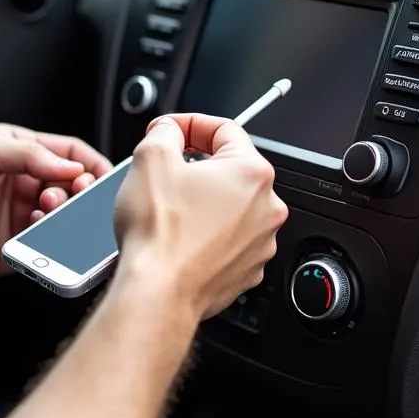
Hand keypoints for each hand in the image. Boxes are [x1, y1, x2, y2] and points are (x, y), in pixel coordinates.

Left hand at [0, 124, 112, 281]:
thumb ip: (29, 154)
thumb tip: (71, 166)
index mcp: (19, 152)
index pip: (69, 153)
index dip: (90, 163)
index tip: (104, 175)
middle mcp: (24, 183)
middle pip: (73, 187)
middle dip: (81, 191)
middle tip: (76, 194)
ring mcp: (22, 216)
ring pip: (66, 217)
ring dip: (66, 215)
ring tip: (46, 211)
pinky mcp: (17, 246)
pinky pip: (49, 246)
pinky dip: (53, 241)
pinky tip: (36, 232)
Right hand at [113, 114, 287, 320]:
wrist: (157, 293)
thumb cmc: (159, 234)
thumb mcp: (151, 158)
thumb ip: (166, 131)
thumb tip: (170, 130)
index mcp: (252, 173)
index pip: (224, 129)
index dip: (189, 124)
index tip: (170, 131)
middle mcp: (267, 208)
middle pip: (230, 169)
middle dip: (197, 166)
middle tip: (166, 172)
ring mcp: (260, 242)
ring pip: (230, 206)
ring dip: (203, 201)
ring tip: (171, 209)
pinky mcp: (247, 270)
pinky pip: (229, 238)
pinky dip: (207, 233)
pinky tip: (181, 237)